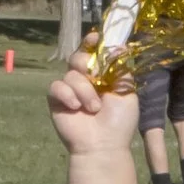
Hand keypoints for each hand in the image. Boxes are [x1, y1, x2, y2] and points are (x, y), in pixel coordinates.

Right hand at [49, 46, 145, 183]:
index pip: (95, 52)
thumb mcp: (127, 93)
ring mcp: (70, 88)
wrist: (103, 146)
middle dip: (88, 65)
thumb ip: (122, 70)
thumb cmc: (119, 123)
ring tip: (93, 109)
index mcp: (103, 76)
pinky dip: (67, 95)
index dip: (94, 42)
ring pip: (71, 73)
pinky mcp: (57, 99)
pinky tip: (76, 108)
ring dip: (84, 90)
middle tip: (98, 79)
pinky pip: (56, 86)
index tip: (96, 37)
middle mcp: (85, 79)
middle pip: (79, 56)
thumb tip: (120, 46)